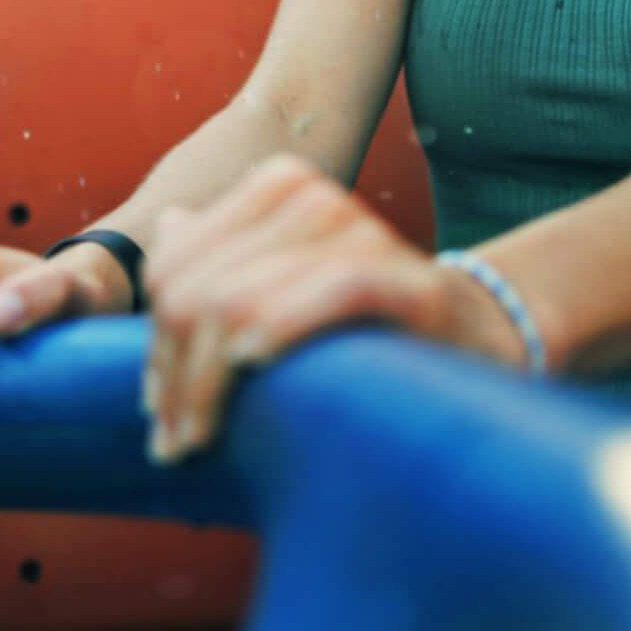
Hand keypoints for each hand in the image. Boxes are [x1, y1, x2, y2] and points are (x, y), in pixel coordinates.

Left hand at [141, 156, 520, 463]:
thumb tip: (167, 228)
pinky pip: (326, 294)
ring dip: (209, 384)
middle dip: (177, 377)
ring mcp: (360, 230)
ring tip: (195, 441)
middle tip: (170, 443)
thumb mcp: (278, 289)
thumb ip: (221, 259)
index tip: (156, 409)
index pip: (175, 268)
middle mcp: (312, 196)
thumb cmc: (357, 326)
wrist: (474, 338)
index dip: (157, 345)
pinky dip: (280, 330)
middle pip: (199, 291)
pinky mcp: (406, 279)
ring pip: (243, 300)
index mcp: (275, 187)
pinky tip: (251, 369)